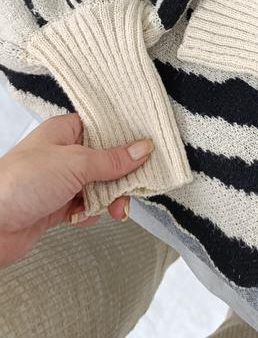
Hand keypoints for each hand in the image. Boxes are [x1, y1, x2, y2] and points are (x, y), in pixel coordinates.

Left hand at [0, 113, 153, 268]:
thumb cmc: (21, 182)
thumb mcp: (75, 163)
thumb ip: (112, 159)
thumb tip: (143, 149)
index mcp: (65, 131)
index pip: (105, 128)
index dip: (127, 138)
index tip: (148, 149)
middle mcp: (63, 153)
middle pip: (106, 160)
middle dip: (121, 177)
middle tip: (132, 188)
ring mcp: (59, 180)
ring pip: (98, 185)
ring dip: (108, 198)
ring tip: (114, 209)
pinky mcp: (54, 206)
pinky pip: (84, 206)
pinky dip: (89, 213)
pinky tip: (83, 217)